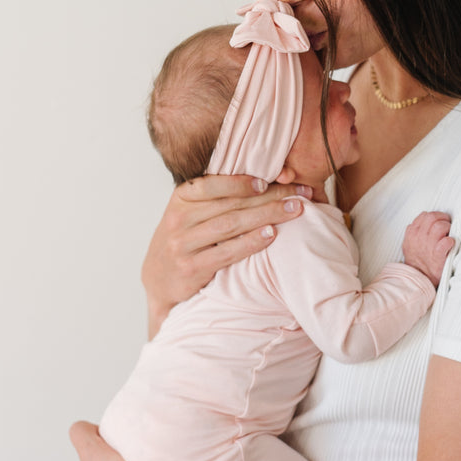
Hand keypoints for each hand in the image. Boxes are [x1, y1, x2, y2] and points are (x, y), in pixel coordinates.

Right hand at [142, 173, 311, 336]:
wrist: (159, 280)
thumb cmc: (186, 239)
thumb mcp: (192, 213)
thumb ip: (219, 198)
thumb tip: (266, 180)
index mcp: (181, 199)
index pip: (211, 184)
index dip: (240, 181)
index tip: (268, 180)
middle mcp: (179, 219)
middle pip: (230, 204)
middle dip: (269, 197)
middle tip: (300, 193)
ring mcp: (182, 244)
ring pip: (230, 225)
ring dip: (266, 216)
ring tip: (293, 210)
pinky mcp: (191, 268)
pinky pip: (226, 252)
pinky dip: (251, 242)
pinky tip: (271, 235)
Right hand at [402, 211, 454, 286]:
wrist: (420, 279)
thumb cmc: (418, 261)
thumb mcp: (410, 244)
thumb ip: (415, 231)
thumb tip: (425, 221)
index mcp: (411, 233)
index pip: (424, 215)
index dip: (435, 216)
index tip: (440, 221)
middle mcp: (418, 237)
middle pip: (432, 217)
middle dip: (443, 219)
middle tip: (447, 225)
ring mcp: (427, 246)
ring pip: (439, 226)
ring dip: (447, 228)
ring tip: (448, 235)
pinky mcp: (437, 255)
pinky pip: (445, 242)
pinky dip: (450, 241)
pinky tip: (450, 244)